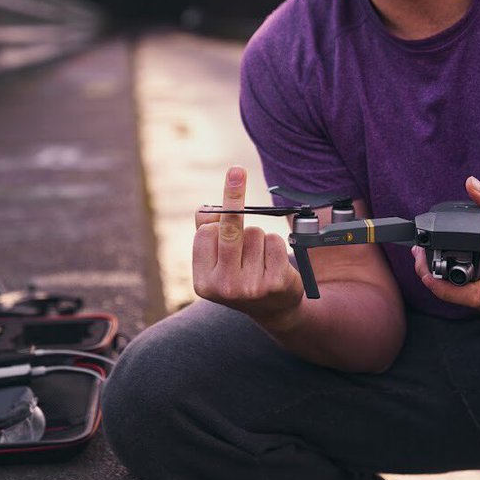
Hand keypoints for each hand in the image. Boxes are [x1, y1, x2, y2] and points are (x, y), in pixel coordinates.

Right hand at [193, 166, 302, 326]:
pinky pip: (274, 241)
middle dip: (234, 196)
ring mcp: (251, 288)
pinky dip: (275, 244)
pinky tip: (272, 262)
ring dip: (258, 237)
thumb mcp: (218, 260)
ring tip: (258, 258)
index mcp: (203, 282)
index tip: (220, 200)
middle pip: (230, 230)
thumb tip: (203, 210)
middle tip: (236, 170)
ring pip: (255, 233)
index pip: (206, 234)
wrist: (273, 309)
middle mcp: (224, 288)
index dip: (215, 223)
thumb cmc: (239, 275)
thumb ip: (207, 233)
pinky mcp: (276, 283)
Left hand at [413, 176, 479, 318]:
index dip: (441, 287)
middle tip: (419, 259)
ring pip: (465, 302)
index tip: (424, 269)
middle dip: (434, 281)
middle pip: (460, 299)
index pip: (469, 294)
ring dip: (444, 286)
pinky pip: (474, 301)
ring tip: (429, 263)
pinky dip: (459, 290)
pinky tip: (448, 273)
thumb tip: (472, 185)